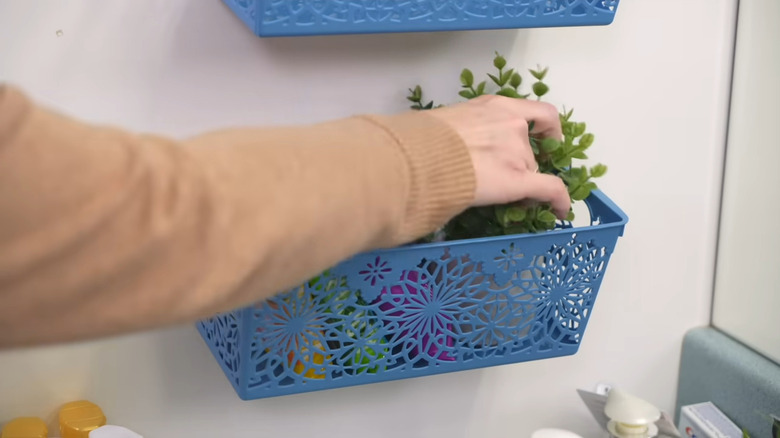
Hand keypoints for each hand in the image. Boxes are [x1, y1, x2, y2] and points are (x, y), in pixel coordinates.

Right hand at [429, 95, 570, 218]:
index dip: (546, 129)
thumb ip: (460, 133)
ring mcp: (516, 152)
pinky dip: (558, 201)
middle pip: (529, 149)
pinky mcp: (519, 180)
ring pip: (530, 172)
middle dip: (521, 166)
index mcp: (493, 106)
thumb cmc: (419, 141)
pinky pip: (549, 190)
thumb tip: (450, 150)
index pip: (534, 113)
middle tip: (504, 182)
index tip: (545, 140)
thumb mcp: (444, 124)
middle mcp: (512, 124)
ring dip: (521, 184)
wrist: (418, 158)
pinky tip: (560, 211)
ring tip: (501, 199)